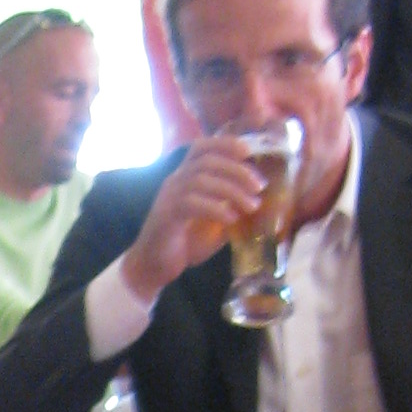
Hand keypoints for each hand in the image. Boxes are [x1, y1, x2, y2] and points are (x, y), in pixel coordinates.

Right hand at [123, 138, 275, 301]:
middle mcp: (175, 182)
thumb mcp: (214, 221)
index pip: (201, 147)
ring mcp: (168, 198)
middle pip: (207, 161)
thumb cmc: (184, 244)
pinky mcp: (166, 216)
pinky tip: (231, 220)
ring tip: (251, 206)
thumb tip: (257, 201)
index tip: (248, 152)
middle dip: (237, 170)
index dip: (225, 144)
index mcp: (184, 178)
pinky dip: (216, 209)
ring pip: (201, 180)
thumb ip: (230, 207)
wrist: (152, 268)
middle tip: (259, 186)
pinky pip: (192, 203)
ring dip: (232, 191)